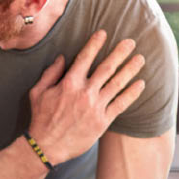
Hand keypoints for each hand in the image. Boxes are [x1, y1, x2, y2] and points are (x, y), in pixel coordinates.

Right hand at [27, 30, 145, 164]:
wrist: (47, 146)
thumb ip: (50, 73)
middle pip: (106, 68)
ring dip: (130, 70)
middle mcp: (85, 93)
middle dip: (119, 53)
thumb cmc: (41, 118)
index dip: (95, 44)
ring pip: (117, 84)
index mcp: (69, 83)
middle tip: (131, 42)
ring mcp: (95, 107)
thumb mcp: (38, 92)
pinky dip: (131, 94)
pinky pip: (121, 104)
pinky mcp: (103, 121)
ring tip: (140, 59)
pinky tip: (140, 84)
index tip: (104, 33)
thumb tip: (62, 57)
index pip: (85, 58)